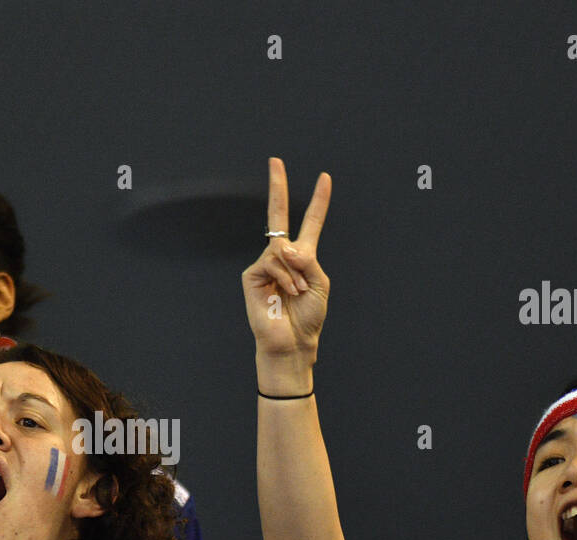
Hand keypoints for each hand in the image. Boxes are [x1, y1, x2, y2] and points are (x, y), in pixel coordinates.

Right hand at [242, 158, 331, 360]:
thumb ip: (307, 258)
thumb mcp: (319, 282)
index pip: (309, 223)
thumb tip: (283, 246)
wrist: (291, 342)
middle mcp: (281, 257)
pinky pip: (272, 262)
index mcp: (302, 257)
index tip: (325, 178)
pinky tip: (285, 292)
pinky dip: (284, 276)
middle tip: (275, 160)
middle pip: (277, 215)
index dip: (318, 202)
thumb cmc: (307, 317)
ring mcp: (264, 264)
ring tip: (296, 292)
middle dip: (277, 187)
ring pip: (281, 249)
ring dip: (295, 272)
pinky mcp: (252, 275)